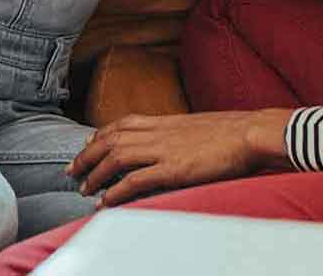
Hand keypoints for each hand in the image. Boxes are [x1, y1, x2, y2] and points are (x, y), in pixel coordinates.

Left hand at [68, 109, 291, 205]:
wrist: (250, 132)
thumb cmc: (232, 132)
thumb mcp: (198, 127)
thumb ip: (178, 134)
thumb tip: (172, 144)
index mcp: (165, 120)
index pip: (122, 123)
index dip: (100, 134)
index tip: (87, 143)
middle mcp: (159, 132)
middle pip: (110, 138)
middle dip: (87, 154)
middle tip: (72, 170)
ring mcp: (164, 149)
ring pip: (116, 157)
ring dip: (95, 173)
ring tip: (83, 188)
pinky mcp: (173, 168)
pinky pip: (135, 179)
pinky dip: (115, 191)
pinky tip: (106, 201)